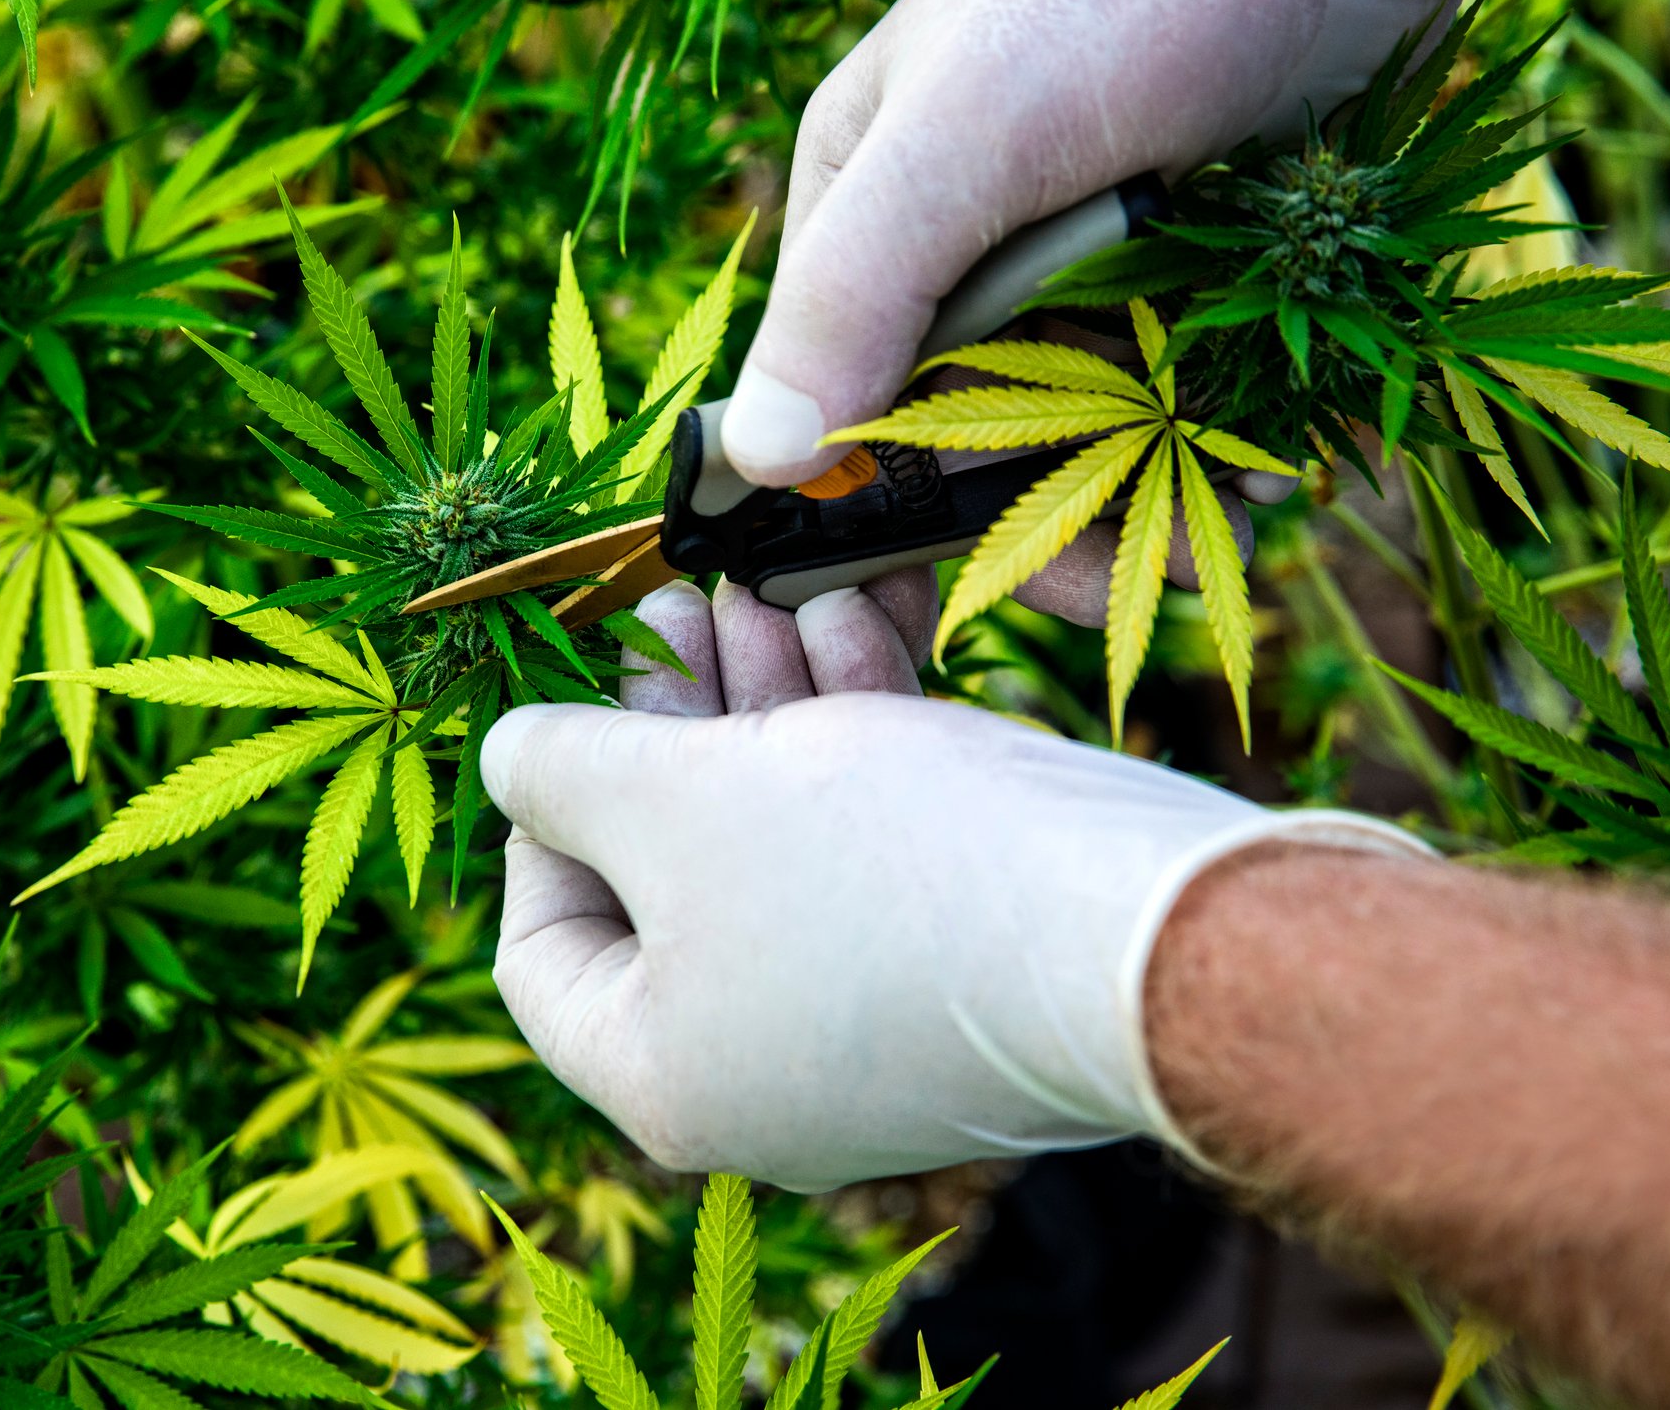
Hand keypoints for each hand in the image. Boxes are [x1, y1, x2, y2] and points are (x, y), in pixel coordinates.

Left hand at [482, 581, 1425, 1191]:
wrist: (1164, 930)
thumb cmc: (882, 873)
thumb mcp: (677, 798)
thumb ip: (559, 768)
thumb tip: (505, 755)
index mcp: (667, 1078)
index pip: (543, 953)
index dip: (537, 817)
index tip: (580, 710)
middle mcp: (766, 1080)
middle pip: (670, 883)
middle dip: (672, 729)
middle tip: (677, 612)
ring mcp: (876, 1032)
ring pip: (780, 850)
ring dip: (767, 711)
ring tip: (758, 589)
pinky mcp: (968, 969)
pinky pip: (877, 854)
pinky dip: (857, 745)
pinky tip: (853, 624)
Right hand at [720, 0, 1447, 624]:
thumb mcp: (972, 133)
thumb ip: (857, 287)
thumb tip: (757, 464)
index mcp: (867, 204)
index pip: (847, 400)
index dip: (899, 513)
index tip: (977, 596)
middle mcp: (958, 238)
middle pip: (973, 426)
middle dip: (1059, 509)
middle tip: (1168, 567)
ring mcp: (1077, 246)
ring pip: (1083, 414)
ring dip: (1155, 482)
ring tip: (1242, 523)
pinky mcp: (1181, 248)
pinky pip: (1176, 376)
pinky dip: (1217, 428)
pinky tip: (1271, 463)